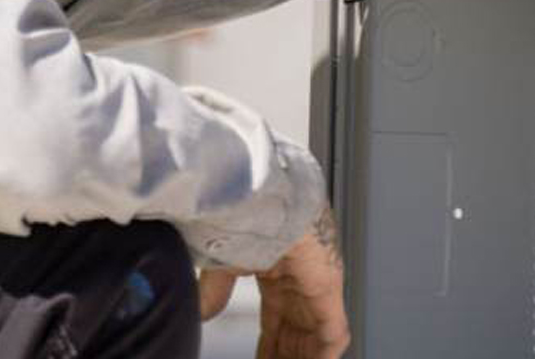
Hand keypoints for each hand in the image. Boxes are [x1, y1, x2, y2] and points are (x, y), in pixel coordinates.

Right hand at [205, 206, 348, 358]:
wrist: (258, 193)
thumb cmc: (243, 210)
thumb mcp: (223, 261)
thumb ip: (215, 291)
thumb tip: (202, 314)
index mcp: (279, 270)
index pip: (277, 320)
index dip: (269, 346)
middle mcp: (302, 279)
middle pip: (296, 333)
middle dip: (284, 356)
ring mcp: (318, 285)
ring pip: (315, 339)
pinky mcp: (329, 290)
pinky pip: (332, 336)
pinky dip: (321, 357)